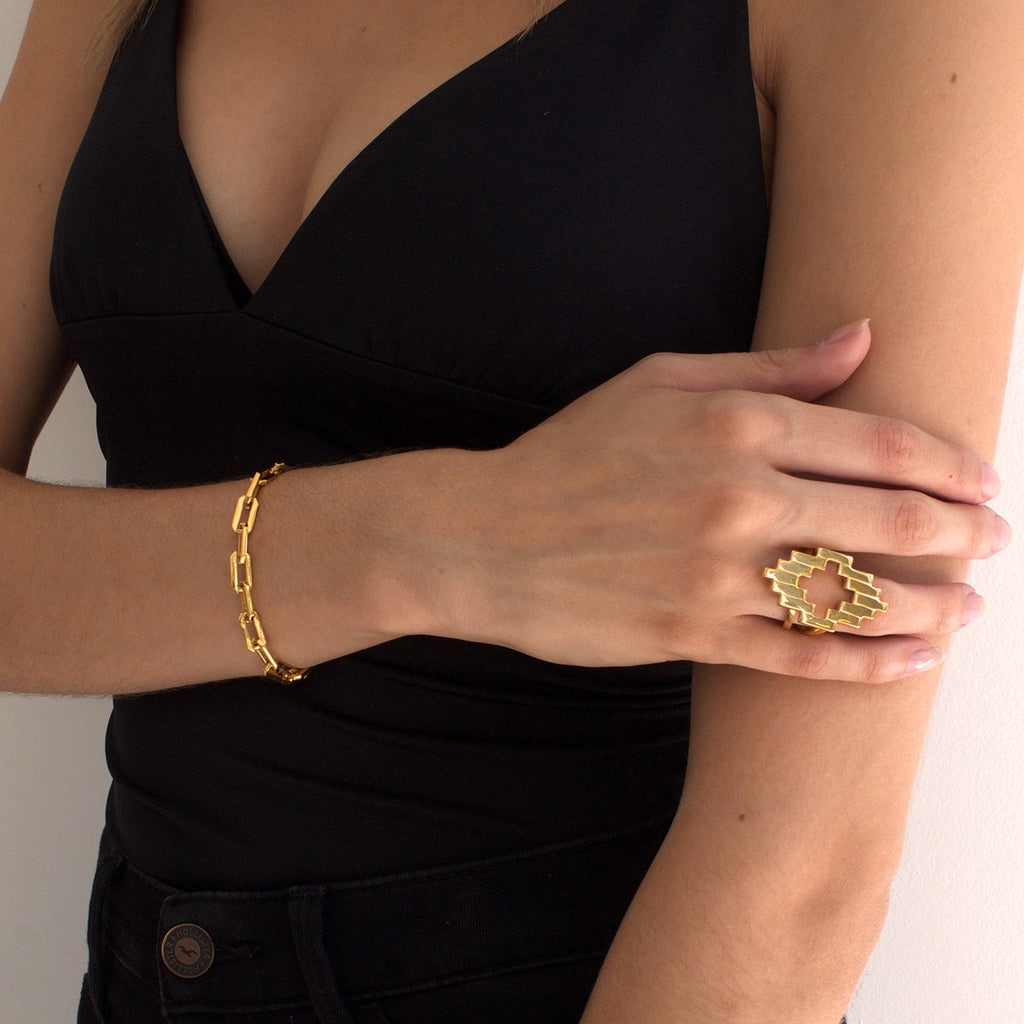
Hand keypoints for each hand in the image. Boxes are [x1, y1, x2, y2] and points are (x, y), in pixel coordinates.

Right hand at [446, 321, 1006, 681]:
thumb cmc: (571, 454)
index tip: (983, 482)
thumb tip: (861, 339)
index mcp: (736, 425)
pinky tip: (913, 660)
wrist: (485, 536)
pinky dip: (870, 664)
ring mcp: (718, 574)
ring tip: (968, 608)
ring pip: (861, 598)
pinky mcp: (694, 635)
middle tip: (993, 542)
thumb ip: (768, 367)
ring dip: (935, 606)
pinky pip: (804, 657)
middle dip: (964, 534)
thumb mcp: (660, 382)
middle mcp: (739, 498)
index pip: (881, 443)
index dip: (950, 466)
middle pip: (892, 522)